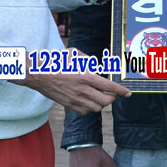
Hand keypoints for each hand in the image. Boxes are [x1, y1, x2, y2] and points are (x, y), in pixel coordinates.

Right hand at [15, 72, 129, 113]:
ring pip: (97, 108)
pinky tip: (88, 100)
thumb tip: (99, 69)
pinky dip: (90, 108)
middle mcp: (82, 90)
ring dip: (101, 103)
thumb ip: (90, 61)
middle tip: (111, 93)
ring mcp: (75, 99)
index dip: (121, 91)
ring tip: (100, 95)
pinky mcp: (68, 105)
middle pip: (106, 101)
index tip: (128, 93)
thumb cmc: (56, 61)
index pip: (110, 87)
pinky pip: (85, 112)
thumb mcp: (76, 54)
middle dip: (112, 98)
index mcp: (86, 76)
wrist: (38, 73)